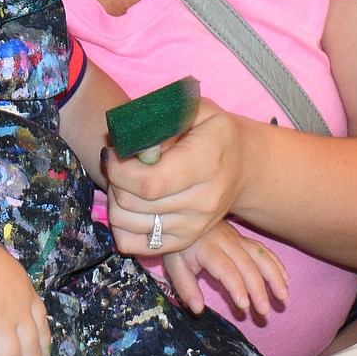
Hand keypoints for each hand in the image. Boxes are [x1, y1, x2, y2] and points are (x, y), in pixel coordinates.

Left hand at [104, 99, 247, 254]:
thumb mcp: (194, 110)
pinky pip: (135, 245)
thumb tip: (129, 139)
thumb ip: (162, 121)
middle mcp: (204, 200)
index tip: (113, 153)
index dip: (120, 170)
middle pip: (135, 203)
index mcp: (207, 162)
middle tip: (118, 163)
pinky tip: (129, 203)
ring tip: (124, 181)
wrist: (243, 165)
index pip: (151, 182)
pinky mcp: (184, 241)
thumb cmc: (213, 132)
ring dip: (115, 200)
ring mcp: (195, 225)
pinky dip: (121, 225)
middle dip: (114, 181)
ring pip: (129, 223)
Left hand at [162, 221, 287, 316]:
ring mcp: (238, 238)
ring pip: (260, 255)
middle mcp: (226, 242)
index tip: (245, 305)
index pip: (225, 268)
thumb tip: (198, 310)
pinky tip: (285, 278)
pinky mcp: (244, 238)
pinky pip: (263, 249)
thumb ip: (185, 287)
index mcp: (207, 248)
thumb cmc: (180, 246)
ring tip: (283, 296)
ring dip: (274, 275)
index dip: (236, 286)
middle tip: (265, 311)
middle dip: (258, 289)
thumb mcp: (173, 264)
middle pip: (247, 264)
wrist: (185, 215)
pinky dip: (276, 263)